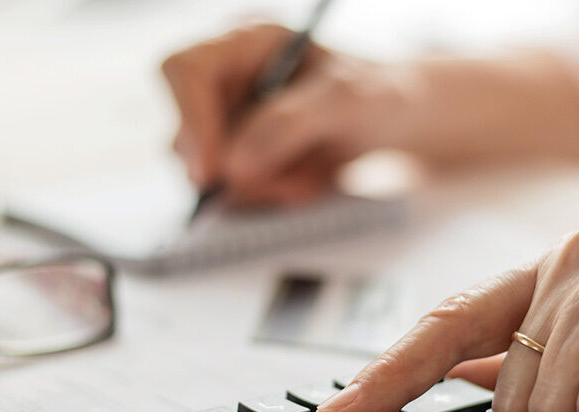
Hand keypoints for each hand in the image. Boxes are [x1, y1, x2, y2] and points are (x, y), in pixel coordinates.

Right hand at [161, 23, 413, 204]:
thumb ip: (292, 122)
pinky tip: (303, 183)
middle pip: (185, 134)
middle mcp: (224, 80)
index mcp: (245, 42)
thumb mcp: (348, 99)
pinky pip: (229, 196)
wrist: (393, 122)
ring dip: (260, 190)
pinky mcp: (234, 161)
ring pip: (206, 175)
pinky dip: (267, 200)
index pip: (185, 71)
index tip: (212, 172)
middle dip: (236, 172)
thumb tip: (235, 165)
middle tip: (289, 185)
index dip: (190, 120)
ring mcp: (225, 123)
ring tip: (311, 177)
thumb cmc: (375, 94)